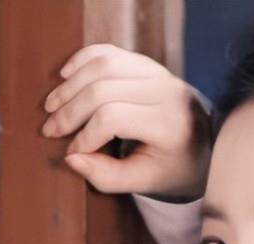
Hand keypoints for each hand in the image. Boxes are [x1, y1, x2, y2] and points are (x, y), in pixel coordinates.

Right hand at [42, 44, 210, 200]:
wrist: (203, 143)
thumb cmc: (173, 166)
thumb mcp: (144, 181)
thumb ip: (107, 176)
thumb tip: (70, 159)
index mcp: (168, 123)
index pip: (112, 118)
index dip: (85, 136)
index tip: (71, 153)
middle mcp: (165, 91)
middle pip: (102, 90)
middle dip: (70, 111)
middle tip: (50, 130)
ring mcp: (157, 72)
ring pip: (103, 65)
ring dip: (71, 85)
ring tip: (51, 107)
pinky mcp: (147, 63)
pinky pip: (109, 52)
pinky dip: (82, 60)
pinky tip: (65, 77)